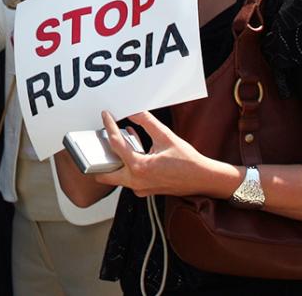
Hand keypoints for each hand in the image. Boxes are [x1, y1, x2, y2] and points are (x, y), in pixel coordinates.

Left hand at [92, 110, 234, 197]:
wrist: (203, 179)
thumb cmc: (188, 162)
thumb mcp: (166, 136)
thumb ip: (146, 123)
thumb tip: (134, 112)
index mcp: (139, 167)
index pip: (116, 144)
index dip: (108, 127)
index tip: (106, 116)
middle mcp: (136, 181)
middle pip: (104, 172)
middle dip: (99, 158)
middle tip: (100, 140)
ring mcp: (140, 188)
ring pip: (116, 177)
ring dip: (115, 161)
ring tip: (123, 142)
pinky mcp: (144, 190)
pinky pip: (128, 179)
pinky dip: (127, 165)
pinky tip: (136, 151)